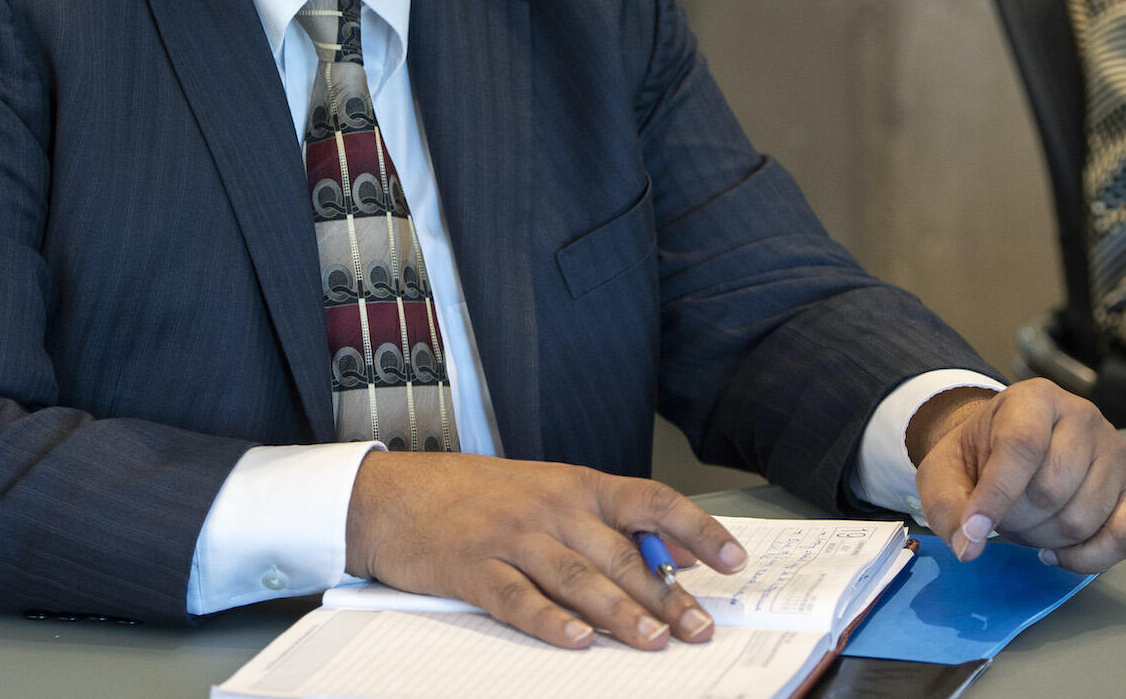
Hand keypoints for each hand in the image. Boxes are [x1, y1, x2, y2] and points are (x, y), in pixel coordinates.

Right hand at [344, 451, 746, 650]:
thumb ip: (607, 520)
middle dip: (664, 594)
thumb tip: (677, 552)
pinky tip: (575, 641)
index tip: (733, 561)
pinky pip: (518, 598)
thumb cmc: (474, 496)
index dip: (696, 529)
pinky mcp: (472, 567)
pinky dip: (549, 621)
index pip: (649, 500)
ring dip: (618, 611)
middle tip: (698, 628)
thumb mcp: (545, 491)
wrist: (391, 494)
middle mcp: (548, 506)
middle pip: (619, 551)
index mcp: (574, 484)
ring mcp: (509, 535)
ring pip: (576, 576)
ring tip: (652, 640)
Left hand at [910, 379, 1125, 571]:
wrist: (1005, 447)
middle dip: (1015, 518)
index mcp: (1033, 398)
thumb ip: (949, 508)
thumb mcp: (945, 472)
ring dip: (1044, 538)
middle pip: (1052, 489)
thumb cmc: (977, 457)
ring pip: (1082, 519)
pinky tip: (1054, 553)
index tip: (973, 528)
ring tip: (1023, 522)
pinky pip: (1122, 539)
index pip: (1022, 446)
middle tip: (999, 516)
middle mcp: (1083, 417)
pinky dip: (1086, 558)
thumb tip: (969, 549)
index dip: (997, 494)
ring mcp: (1115, 452)